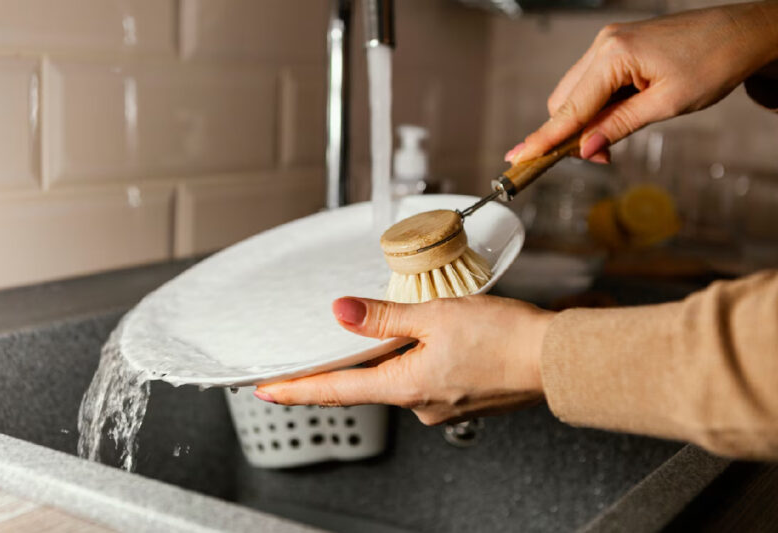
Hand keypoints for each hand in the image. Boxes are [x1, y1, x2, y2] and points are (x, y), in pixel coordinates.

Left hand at [254, 295, 553, 424]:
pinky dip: (414, 360)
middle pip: (367, 383)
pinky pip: (423, 378)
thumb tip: (342, 311)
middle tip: (321, 349)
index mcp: (405, 386)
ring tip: (395, 329)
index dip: (298, 389)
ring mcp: (440, 404)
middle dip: (346, 365)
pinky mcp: (459, 397)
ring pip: (398, 377)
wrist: (554, 359)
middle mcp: (419, 404)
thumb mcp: (435, 315)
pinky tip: (428, 340)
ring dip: (388, 357)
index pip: (337, 390)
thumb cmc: (504, 338)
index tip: (268, 390)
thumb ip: (384, 316)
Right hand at [506, 2, 777, 164]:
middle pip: (564, 101)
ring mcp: (609, 44)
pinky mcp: (617, 47)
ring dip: (586, 122)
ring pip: (576, 93)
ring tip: (614, 138)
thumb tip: (587, 150)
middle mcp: (604, 45)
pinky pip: (591, 83)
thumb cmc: (713, 62)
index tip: (519, 157)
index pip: (570, 108)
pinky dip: (596, 107)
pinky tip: (618, 116)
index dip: (544, 138)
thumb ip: (619, 127)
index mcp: (614, 55)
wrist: (742, 33)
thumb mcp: (666, 105)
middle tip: (600, 158)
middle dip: (571, 134)